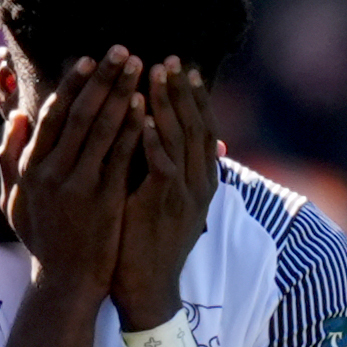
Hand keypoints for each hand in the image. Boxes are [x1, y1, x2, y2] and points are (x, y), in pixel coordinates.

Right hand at [0, 46, 142, 294]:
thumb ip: (9, 157)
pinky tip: (147, 107)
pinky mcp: (105, 199)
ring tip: (140, 68)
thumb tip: (18, 116)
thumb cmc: (42, 236)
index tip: (88, 59)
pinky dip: (134, 128)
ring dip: (123, 93)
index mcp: (30, 167)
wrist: (66, 280)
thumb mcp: (13, 198)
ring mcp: (79, 186)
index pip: (52, 115)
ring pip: (103, 129)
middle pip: (80, 114)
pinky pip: (122, 155)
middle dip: (103, 78)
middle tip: (122, 50)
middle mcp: (52, 172)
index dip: (72, 85)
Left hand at [112, 59, 219, 330]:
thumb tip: (160, 131)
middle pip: (196, 125)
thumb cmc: (147, 240)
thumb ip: (166, 165)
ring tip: (155, 74)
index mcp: (200, 178)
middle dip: (182, 90)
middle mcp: (199, 183)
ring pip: (181, 140)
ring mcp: (184, 195)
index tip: (182, 66)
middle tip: (169, 59)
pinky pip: (163, 168)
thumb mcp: (164, 199)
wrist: (147, 288)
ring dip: (168, 105)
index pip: (202, 126)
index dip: (193, 95)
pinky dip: (155, 141)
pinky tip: (144, 119)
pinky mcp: (163, 208)